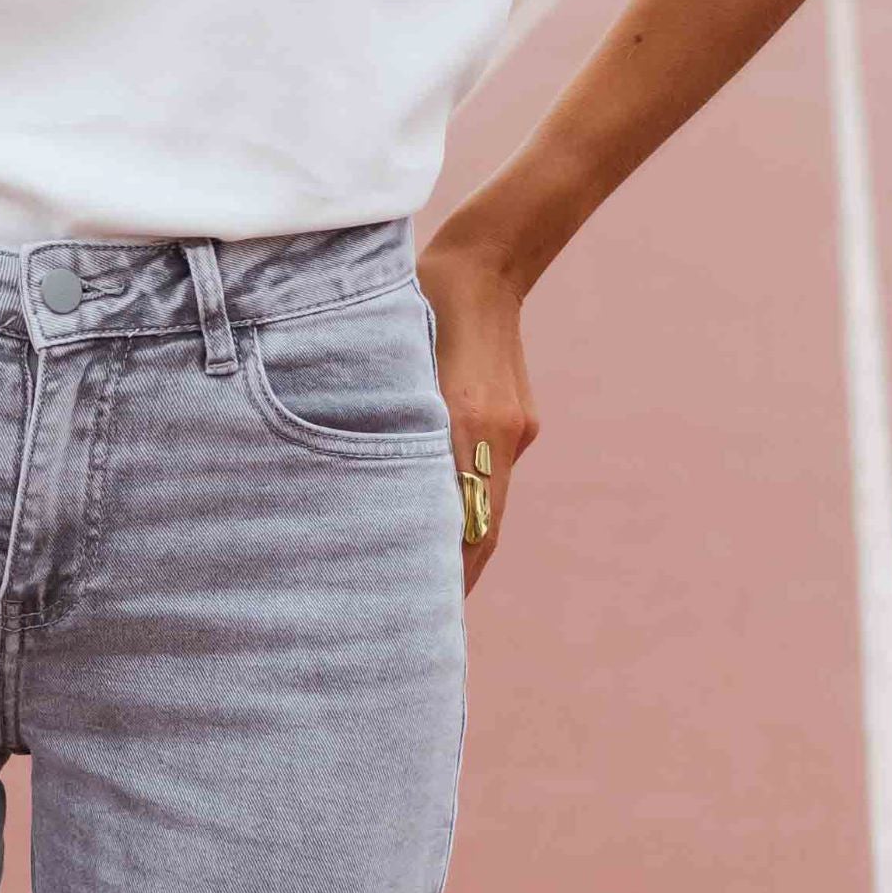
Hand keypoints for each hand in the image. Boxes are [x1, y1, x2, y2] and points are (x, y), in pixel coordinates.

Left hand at [412, 222, 539, 596]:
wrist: (483, 262)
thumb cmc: (414, 305)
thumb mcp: (390, 364)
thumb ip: (388, 426)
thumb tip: (371, 498)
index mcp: (461, 420)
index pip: (457, 524)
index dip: (441, 576)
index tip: (417, 618)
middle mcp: (496, 434)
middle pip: (482, 530)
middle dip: (454, 582)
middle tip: (422, 630)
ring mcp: (515, 429)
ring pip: (490, 508)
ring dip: (465, 552)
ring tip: (433, 596)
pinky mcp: (520, 421)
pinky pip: (492, 477)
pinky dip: (471, 510)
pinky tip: (446, 531)